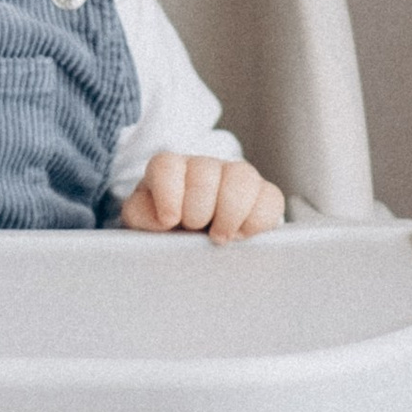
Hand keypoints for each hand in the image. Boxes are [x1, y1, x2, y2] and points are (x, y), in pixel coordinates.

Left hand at [120, 149, 283, 242]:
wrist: (191, 245)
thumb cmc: (164, 232)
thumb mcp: (143, 224)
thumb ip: (141, 216)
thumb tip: (163, 218)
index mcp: (169, 171)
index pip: (166, 166)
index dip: (168, 194)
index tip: (169, 222)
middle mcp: (203, 167)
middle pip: (204, 174)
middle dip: (197, 211)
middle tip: (194, 231)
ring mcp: (236, 177)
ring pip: (241, 177)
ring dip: (229, 213)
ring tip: (219, 237)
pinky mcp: (264, 195)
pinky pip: (270, 198)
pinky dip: (256, 221)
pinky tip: (242, 236)